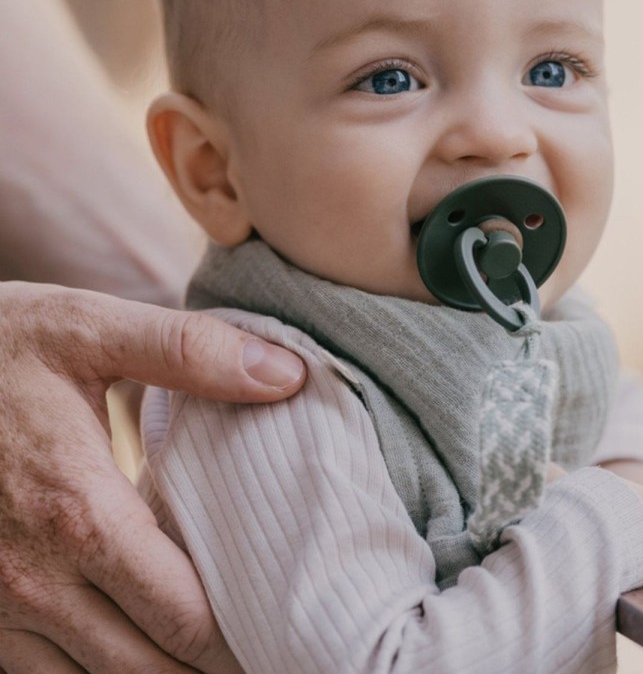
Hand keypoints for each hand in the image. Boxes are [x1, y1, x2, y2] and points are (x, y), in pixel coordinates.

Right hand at [0, 281, 305, 672]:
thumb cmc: (0, 344)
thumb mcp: (91, 329)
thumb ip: (191, 351)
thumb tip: (288, 376)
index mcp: (80, 514)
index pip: (183, 616)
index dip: (243, 636)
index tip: (287, 625)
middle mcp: (32, 579)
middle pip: (144, 669)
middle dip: (209, 668)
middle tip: (269, 649)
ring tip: (210, 657)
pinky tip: (139, 649)